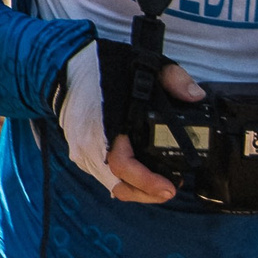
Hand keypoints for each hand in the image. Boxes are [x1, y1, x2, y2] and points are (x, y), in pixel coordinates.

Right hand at [63, 45, 198, 201]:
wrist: (62, 64)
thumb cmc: (99, 66)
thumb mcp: (141, 63)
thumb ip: (173, 78)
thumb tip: (196, 96)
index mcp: (102, 125)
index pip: (122, 166)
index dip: (147, 182)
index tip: (170, 188)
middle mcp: (87, 144)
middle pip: (118, 185)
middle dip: (147, 194)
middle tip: (171, 189)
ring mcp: (81, 150)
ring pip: (110, 184)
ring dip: (136, 189)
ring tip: (161, 185)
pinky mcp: (80, 152)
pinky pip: (102, 175)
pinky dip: (123, 180)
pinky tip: (140, 177)